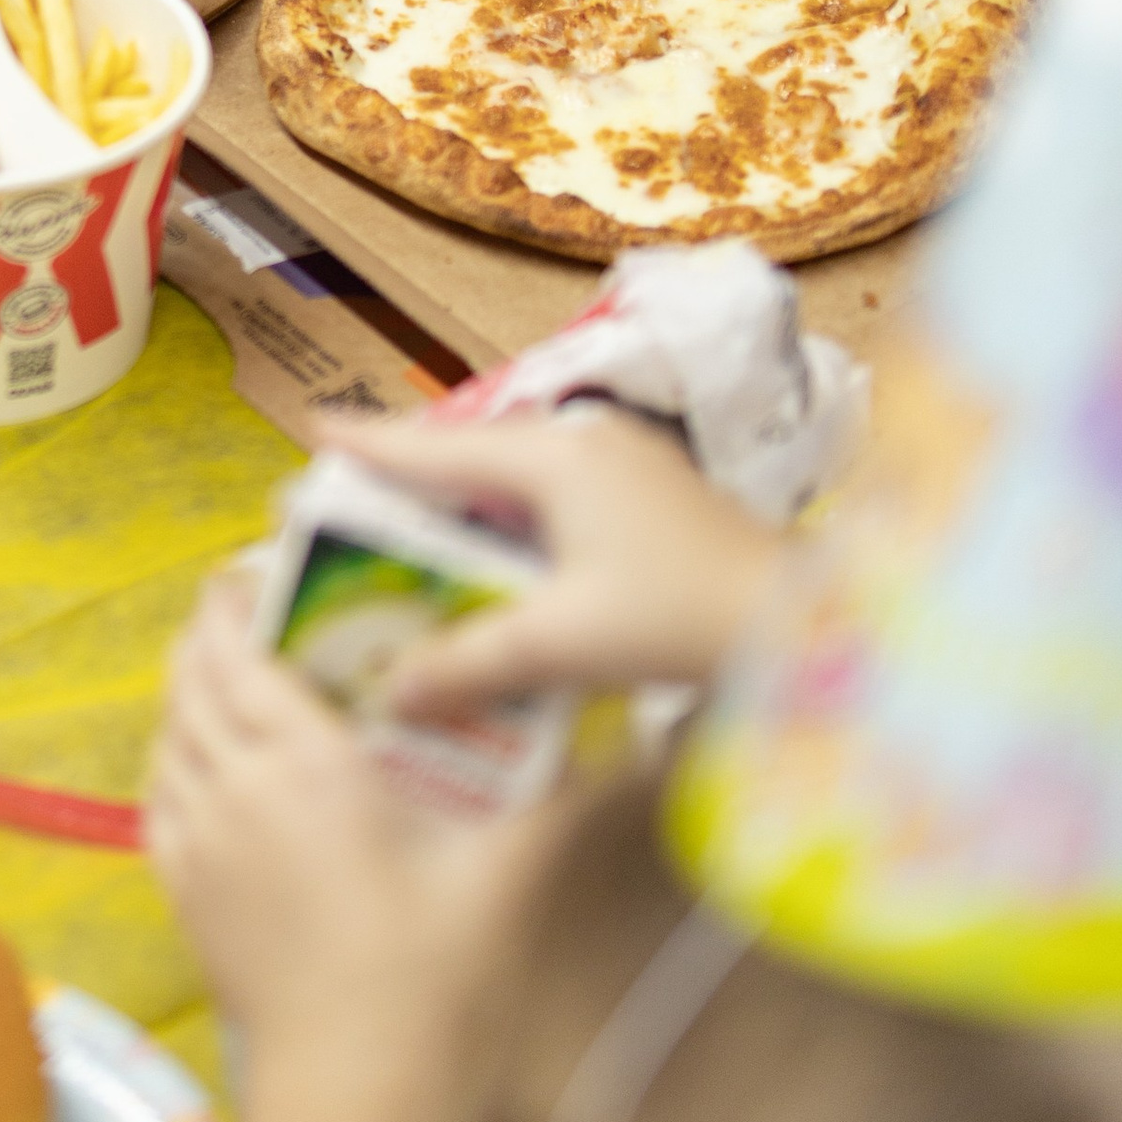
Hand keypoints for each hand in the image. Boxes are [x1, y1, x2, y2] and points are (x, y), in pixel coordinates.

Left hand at [146, 579, 540, 1112]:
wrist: (356, 1093)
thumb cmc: (435, 976)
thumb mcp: (508, 872)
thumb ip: (568, 794)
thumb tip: (642, 742)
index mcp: (304, 763)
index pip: (238, 648)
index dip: (234, 596)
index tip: (255, 567)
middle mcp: (233, 787)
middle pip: (190, 679)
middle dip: (209, 632)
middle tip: (252, 611)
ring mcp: (197, 842)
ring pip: (166, 734)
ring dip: (187, 692)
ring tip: (231, 677)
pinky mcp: (182, 892)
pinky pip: (156, 797)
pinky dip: (172, 759)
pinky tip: (204, 762)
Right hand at [361, 409, 782, 723]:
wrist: (810, 624)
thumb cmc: (680, 618)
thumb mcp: (561, 643)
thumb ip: (469, 663)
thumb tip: (391, 690)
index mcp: (554, 456)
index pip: (436, 447)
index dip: (370, 446)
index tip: (311, 430)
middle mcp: (584, 444)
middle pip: (473, 455)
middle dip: (411, 482)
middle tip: (349, 501)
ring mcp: (624, 466)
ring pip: (516, 479)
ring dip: (465, 509)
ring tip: (410, 536)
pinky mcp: (651, 499)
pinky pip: (553, 500)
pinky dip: (510, 528)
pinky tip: (494, 564)